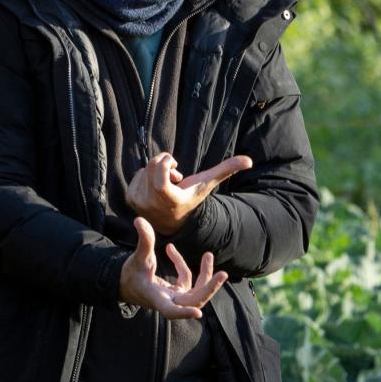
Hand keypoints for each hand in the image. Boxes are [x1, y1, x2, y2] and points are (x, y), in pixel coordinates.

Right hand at [117, 217, 227, 319]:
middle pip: (194, 301)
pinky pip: (186, 281)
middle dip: (210, 288)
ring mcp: (174, 298)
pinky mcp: (175, 293)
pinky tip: (170, 250)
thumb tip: (140, 220)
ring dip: (205, 275)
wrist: (124, 284)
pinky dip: (182, 266)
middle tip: (223, 274)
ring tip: (208, 255)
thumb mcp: (137, 257)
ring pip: (196, 292)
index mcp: (156, 297)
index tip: (197, 314)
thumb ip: (143, 241)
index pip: (170, 310)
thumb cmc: (129, 274)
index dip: (183, 313)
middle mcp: (168, 301)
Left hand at [126, 153, 251, 235]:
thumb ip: (226, 170)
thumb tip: (249, 160)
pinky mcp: (131, 199)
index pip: (158, 171)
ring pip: (145, 169)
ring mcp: (139, 201)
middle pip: (152, 165)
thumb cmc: (190, 198)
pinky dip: (146, 177)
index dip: (165, 162)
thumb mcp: (207, 184)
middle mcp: (151, 201)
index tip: (174, 166)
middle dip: (163, 164)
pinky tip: (156, 189)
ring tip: (167, 185)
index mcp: (168, 198)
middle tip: (174, 175)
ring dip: (156, 172)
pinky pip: (137, 175)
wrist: (173, 221)